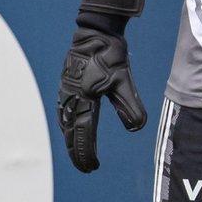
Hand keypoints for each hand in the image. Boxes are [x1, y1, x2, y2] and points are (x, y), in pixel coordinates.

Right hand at [58, 0, 148, 172]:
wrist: (95, 33)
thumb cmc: (110, 56)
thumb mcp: (123, 81)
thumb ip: (129, 106)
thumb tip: (137, 128)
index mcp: (83, 99)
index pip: (84, 134)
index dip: (86, 152)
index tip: (92, 167)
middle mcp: (70, 98)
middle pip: (71, 133)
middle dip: (77, 151)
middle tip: (86, 168)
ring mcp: (65, 92)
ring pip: (66, 124)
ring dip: (71, 140)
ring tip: (78, 154)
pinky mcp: (66, 86)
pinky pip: (64, 112)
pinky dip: (67, 126)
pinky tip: (70, 129)